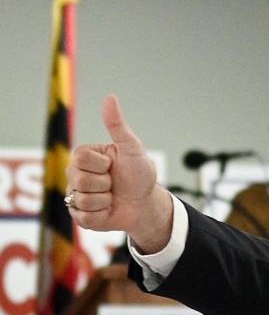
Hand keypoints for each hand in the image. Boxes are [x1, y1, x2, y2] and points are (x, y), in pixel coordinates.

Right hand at [66, 95, 172, 252]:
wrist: (147, 203)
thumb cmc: (139, 174)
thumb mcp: (132, 148)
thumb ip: (117, 125)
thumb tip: (110, 97)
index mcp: (83, 157)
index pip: (80, 158)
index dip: (102, 164)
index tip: (112, 165)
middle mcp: (75, 176)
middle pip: (79, 179)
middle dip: (104, 183)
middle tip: (114, 183)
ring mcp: (76, 196)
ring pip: (82, 200)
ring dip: (105, 200)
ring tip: (112, 197)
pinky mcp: (81, 217)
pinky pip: (84, 217)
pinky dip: (102, 215)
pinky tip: (108, 210)